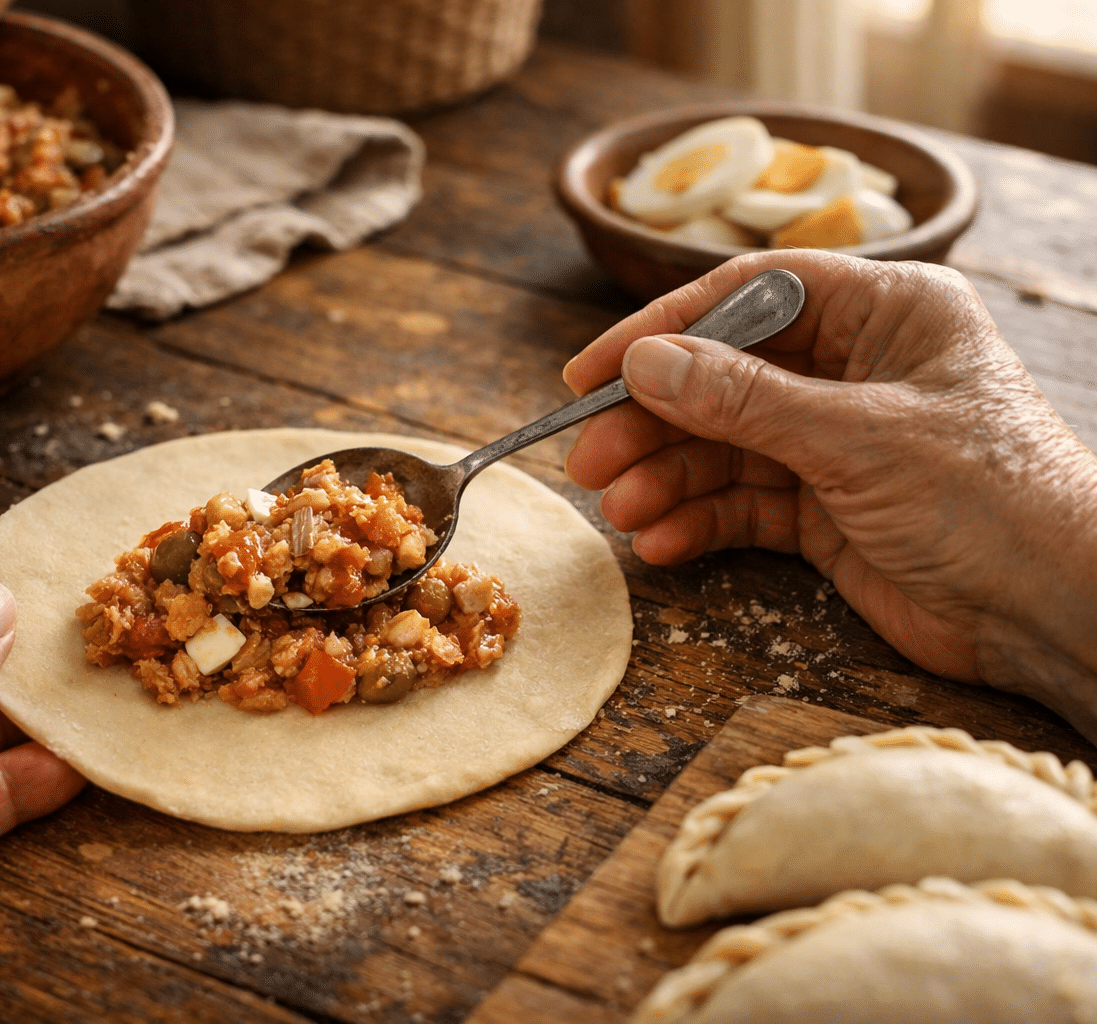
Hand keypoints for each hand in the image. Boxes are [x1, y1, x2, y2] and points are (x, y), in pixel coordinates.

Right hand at [563, 251, 1096, 733]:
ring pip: (723, 448)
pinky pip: (743, 505)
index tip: (591, 371)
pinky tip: (659, 543)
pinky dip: (698, 522)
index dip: (663, 331)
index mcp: (886, 313)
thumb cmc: (991, 500)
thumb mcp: (856, 438)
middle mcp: (855, 369)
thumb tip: (644, 362)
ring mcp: (837, 442)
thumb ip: (743, 400)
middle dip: (652, 422)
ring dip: (665, 479)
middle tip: (587, 459)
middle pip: (722, 378)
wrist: (1057, 614)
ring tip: (619, 512)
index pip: (750, 298)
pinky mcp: (827, 510)